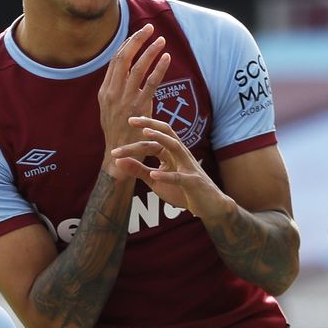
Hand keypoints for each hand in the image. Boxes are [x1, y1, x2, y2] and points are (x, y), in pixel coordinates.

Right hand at [98, 24, 171, 155]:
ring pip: (138, 68)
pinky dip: (159, 68)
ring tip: (161, 39)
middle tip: (149, 28)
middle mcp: (113, 92)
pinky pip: (151, 83)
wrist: (119, 156)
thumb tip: (123, 72)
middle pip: (124, 58)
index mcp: (104, 91)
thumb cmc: (117, 133)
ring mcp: (126, 100)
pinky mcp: (140, 108)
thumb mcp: (108, 109)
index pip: (116, 61)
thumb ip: (115, 91)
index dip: (127, 44)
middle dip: (137, 40)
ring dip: (150, 51)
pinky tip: (166, 58)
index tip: (138, 34)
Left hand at [109, 117, 230, 218]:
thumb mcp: (155, 181)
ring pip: (175, 147)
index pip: (153, 140)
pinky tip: (154, 174)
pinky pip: (179, 177)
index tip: (127, 123)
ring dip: (160, 139)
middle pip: (164, 135)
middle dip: (149, 125)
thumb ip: (139, 170)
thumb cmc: (183, 192)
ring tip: (145, 134)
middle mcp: (181, 155)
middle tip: (130, 121)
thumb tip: (117, 161)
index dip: (139, 134)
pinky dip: (166, 176)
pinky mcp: (193, 182)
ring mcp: (188, 167)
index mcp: (171, 154)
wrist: (210, 206)